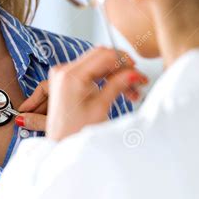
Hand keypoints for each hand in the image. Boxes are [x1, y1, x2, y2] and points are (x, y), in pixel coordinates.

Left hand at [15, 47, 147, 140]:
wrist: (60, 143)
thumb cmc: (74, 131)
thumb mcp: (100, 107)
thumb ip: (118, 85)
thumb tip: (134, 73)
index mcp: (70, 75)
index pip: (103, 55)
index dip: (124, 60)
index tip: (138, 72)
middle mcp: (64, 70)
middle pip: (100, 56)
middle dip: (122, 67)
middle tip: (138, 81)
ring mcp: (64, 74)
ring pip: (98, 64)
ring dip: (116, 74)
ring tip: (132, 91)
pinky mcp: (66, 80)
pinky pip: (91, 71)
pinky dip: (106, 78)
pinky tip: (120, 90)